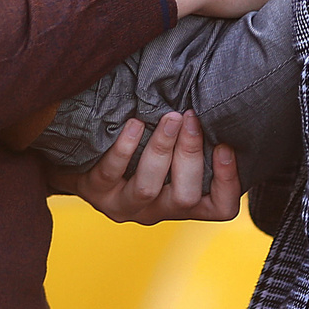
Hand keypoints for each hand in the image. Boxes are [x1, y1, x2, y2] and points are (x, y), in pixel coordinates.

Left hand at [53, 112, 239, 224]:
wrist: (80, 164)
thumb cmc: (136, 150)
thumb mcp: (169, 152)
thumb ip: (192, 138)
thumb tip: (216, 98)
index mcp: (181, 202)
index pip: (220, 208)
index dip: (228, 182)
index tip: (225, 145)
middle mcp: (156, 210)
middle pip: (184, 197)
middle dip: (190, 153)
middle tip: (191, 117)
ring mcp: (124, 205)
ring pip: (148, 188)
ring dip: (162, 149)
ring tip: (170, 118)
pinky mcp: (96, 192)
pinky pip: (111, 173)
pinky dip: (125, 147)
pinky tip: (135, 123)